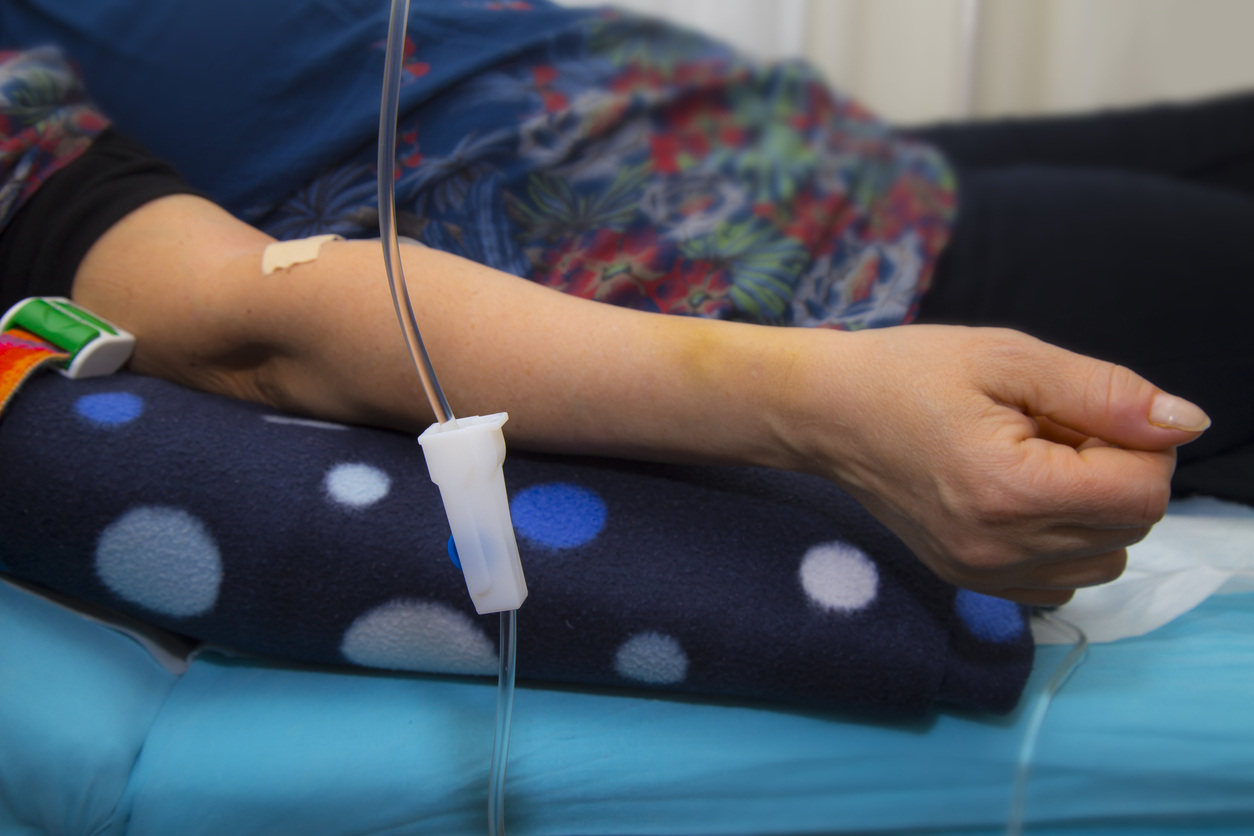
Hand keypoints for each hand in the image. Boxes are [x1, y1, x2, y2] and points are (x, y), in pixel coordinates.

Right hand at [790, 325, 1209, 604]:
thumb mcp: (1008, 358)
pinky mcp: (972, 582)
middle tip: (1049, 428)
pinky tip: (1020, 498)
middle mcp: (1000, 549)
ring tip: (1033, 461)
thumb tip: (1186, 424)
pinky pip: (1064, 579)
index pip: (1144, 492)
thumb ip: (1104, 393)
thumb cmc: (909, 373)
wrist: (825, 415)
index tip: (1082, 410)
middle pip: (1132, 526)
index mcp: (1010, 490)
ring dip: (1093, 508)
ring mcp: (983, 574)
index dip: (1138, 442)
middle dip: (1114, 470)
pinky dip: (1065, 540)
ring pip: (1107, 558)